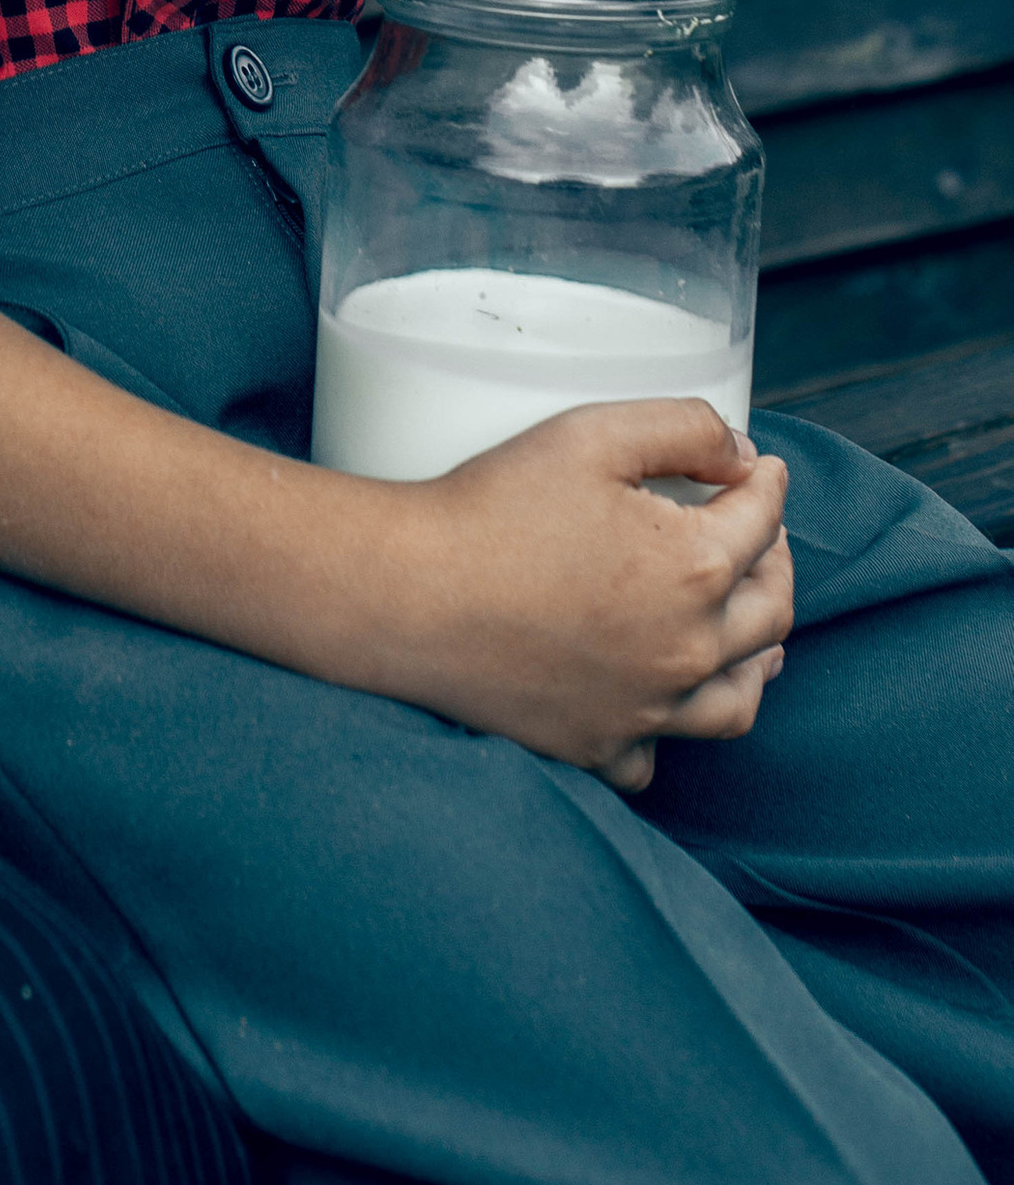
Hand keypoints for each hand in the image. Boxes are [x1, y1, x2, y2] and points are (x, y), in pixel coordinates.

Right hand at [381, 399, 793, 790]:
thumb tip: (741, 455)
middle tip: (762, 539)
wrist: (407, 595)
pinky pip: (656, 756)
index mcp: (697, 570)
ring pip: (738, 699)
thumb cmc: (491, 510)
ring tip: (751, 636)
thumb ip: (685, 427)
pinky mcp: (596, 745)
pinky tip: (662, 703)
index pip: (763, 522)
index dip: (768, 486)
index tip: (763, 472)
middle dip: (776, 564)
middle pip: (769, 612)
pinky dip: (670, 731)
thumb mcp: (590, 434)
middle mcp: (688, 651)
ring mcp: (646, 710)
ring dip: (756, 658)